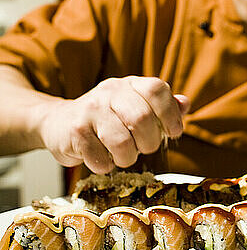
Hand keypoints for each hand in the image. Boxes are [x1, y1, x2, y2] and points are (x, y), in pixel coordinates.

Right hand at [38, 76, 189, 173]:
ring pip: (121, 142)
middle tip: (144, 148)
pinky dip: (105, 165)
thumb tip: (185, 103)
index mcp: (129, 84)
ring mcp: (90, 110)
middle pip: (142, 118)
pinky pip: (100, 158)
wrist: (58, 123)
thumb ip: (162, 107)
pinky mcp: (75, 131)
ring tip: (122, 155)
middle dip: (149, 142)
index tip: (173, 132)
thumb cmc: (106, 118)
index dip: (170, 113)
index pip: (156, 89)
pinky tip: (101, 158)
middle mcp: (110, 91)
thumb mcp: (135, 106)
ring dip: (127, 157)